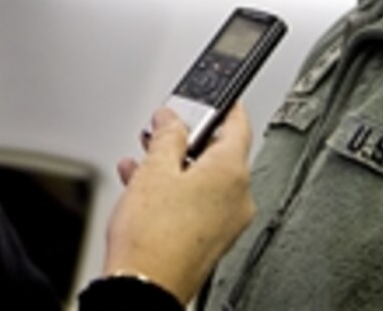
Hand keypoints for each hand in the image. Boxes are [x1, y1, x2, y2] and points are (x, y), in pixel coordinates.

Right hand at [102, 105, 255, 303]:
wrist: (143, 288)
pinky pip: (199, 203)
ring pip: (205, 180)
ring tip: (144, 161)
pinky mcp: (211, 240)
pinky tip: (145, 187)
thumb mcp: (154, 169)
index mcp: (233, 173)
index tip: (210, 93)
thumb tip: (172, 119)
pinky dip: (176, 190)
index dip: (221, 103)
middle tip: (162, 130)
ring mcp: (227, 223)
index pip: (238, 123)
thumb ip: (167, 135)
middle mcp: (238, 198)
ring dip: (176, 165)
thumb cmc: (152, 237)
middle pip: (219, 153)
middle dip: (187, 139)